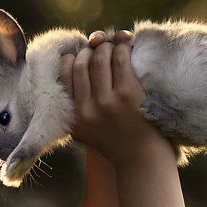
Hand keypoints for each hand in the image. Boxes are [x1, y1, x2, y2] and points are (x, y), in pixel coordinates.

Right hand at [60, 30, 169, 165]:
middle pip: (81, 64)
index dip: (71, 58)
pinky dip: (122, 49)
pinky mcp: (129, 94)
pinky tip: (126, 48)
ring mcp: (108, 101)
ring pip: (100, 59)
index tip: (80, 54)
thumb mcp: (86, 131)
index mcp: (74, 117)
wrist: (142, 160)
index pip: (64, 75)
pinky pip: (121, 60)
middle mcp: (87, 109)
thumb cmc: (117, 142)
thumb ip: (77, 107)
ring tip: (112, 47)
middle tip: (98, 48)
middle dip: (89, 50)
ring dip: (106, 47)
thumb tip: (73, 64)